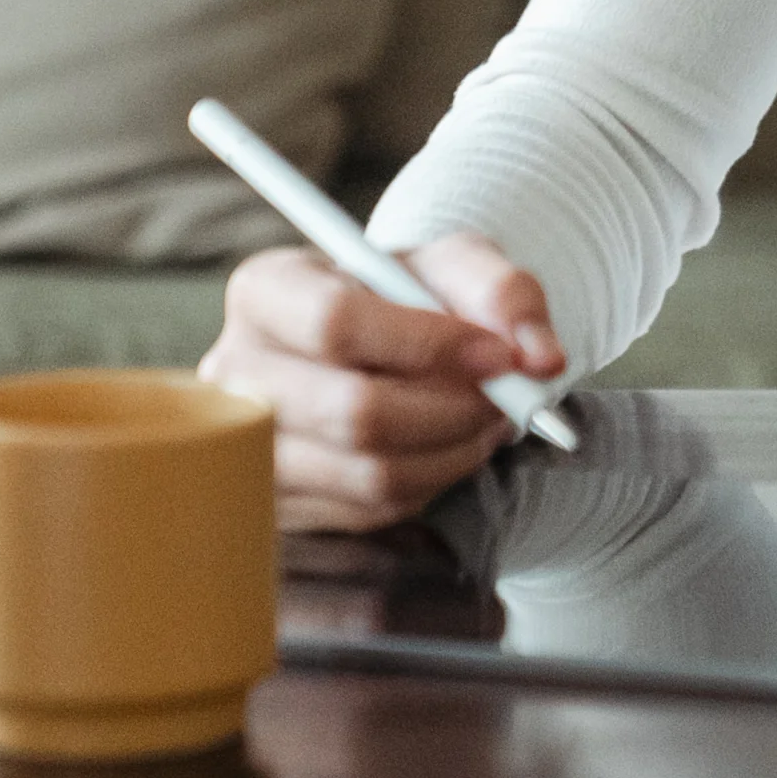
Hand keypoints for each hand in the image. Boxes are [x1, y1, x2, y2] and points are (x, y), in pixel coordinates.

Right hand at [200, 233, 562, 531]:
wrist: (384, 347)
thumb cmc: (410, 297)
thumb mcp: (458, 267)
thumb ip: (505, 292)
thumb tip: (540, 357)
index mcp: (268, 290)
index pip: (335, 322)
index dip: (428, 344)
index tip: (498, 354)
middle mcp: (236, 372)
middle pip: (353, 411)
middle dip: (454, 410)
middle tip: (506, 398)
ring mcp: (245, 448)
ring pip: (369, 473)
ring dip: (453, 451)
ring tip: (485, 419)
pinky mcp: (275, 505)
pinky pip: (370, 510)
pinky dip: (430, 482)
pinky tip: (445, 447)